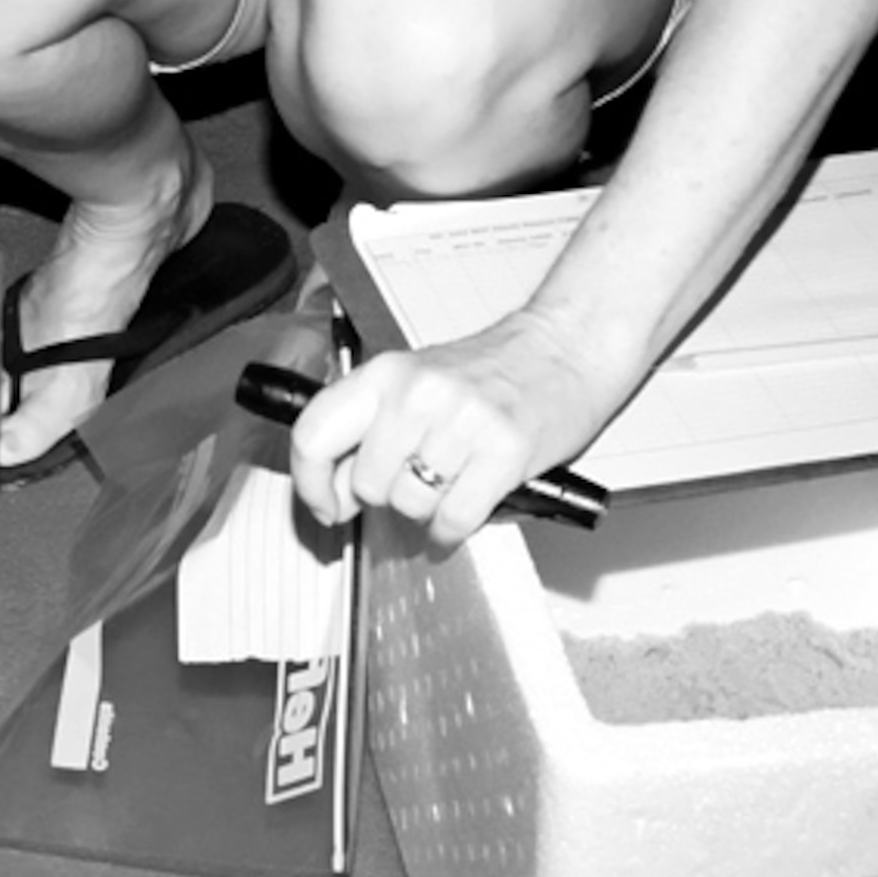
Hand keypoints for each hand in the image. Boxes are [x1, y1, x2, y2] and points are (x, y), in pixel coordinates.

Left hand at [288, 313, 619, 552]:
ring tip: (450, 482)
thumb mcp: (416, 381)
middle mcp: (416, 394)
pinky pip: (455, 519)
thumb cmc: (494, 368)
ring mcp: (461, 422)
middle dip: (387, 496)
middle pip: (367, 484)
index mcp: (384, 373)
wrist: (567, 347)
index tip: (324, 506)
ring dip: (427, 510)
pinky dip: (454, 528)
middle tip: (413, 482)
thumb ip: (370, 427)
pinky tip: (465, 508)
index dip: (310, 484)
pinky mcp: (504, 452)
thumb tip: (335, 488)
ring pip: (411, 505)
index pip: (314, 435)